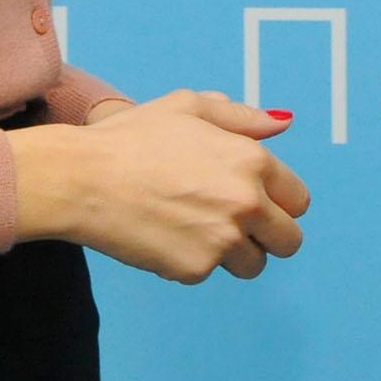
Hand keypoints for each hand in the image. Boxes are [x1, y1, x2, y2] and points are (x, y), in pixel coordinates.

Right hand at [10, 89, 311, 283]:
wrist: (82, 179)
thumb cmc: (132, 137)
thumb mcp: (189, 107)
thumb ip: (241, 117)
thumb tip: (284, 124)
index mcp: (253, 162)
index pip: (298, 200)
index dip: (277, 202)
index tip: (253, 202)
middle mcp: (247, 203)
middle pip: (289, 241)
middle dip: (266, 236)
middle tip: (231, 224)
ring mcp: (223, 240)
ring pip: (253, 265)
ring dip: (233, 254)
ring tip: (194, 229)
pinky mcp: (195, 269)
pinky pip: (209, 273)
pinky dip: (193, 261)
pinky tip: (165, 236)